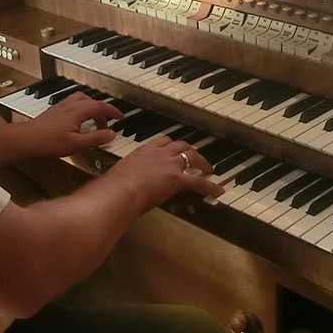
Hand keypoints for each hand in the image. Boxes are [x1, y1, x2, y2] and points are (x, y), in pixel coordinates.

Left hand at [24, 92, 122, 156]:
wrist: (27, 139)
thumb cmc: (49, 141)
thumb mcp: (77, 144)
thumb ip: (96, 138)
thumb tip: (111, 134)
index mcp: (79, 110)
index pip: (102, 106)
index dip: (113, 111)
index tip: (120, 116)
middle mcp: (70, 104)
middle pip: (92, 102)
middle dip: (103, 112)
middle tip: (107, 124)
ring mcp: (61, 106)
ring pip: (82, 100)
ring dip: (91, 108)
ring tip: (94, 120)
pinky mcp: (55, 110)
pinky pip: (73, 103)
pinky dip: (81, 109)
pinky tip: (78, 121)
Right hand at [105, 136, 224, 211]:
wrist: (120, 190)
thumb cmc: (114, 186)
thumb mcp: (119, 175)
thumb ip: (125, 175)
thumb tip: (119, 182)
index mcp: (143, 151)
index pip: (162, 142)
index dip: (171, 145)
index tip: (174, 149)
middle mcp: (158, 153)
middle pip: (179, 145)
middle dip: (189, 150)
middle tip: (195, 156)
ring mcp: (169, 164)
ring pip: (190, 156)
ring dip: (201, 161)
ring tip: (208, 169)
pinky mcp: (177, 179)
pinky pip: (198, 181)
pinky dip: (210, 186)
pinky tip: (217, 190)